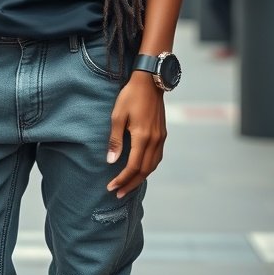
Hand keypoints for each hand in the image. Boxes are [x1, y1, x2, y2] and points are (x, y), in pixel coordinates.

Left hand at [106, 71, 166, 197]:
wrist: (150, 81)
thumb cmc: (130, 96)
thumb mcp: (117, 115)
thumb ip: (115, 140)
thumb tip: (111, 161)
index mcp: (142, 137)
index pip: (132, 166)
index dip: (122, 179)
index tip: (111, 187)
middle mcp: (154, 140)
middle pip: (144, 171)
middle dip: (131, 184)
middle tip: (118, 193)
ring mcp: (160, 137)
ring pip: (152, 166)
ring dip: (140, 178)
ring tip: (128, 185)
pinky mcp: (162, 134)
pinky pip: (157, 157)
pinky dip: (148, 168)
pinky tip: (141, 170)